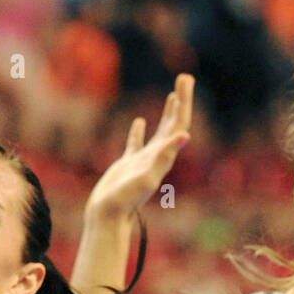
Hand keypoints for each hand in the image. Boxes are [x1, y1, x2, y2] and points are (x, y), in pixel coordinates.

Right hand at [85, 74, 192, 222]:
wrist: (108, 216)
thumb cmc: (125, 199)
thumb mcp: (147, 176)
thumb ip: (165, 156)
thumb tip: (185, 135)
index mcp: (164, 156)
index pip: (179, 124)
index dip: (184, 102)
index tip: (185, 79)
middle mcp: (158, 157)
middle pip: (175, 124)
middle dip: (181, 100)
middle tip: (185, 77)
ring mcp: (143, 161)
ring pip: (160, 132)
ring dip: (168, 113)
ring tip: (173, 95)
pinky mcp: (128, 165)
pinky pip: (136, 143)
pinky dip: (140, 131)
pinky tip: (140, 121)